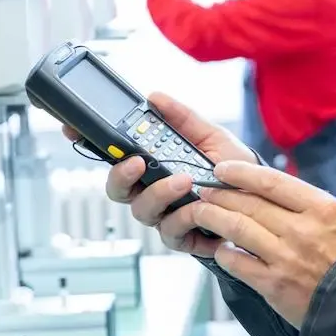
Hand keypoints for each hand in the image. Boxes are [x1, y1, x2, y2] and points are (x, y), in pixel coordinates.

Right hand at [61, 92, 256, 256]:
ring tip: (185, 179)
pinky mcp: (183, 238)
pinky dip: (187, 219)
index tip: (73, 126)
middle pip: (117, 189)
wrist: (262, 196)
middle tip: (138, 161)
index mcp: (150, 164)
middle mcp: (150, 191)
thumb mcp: (210, 134)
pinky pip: (173, 233)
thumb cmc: (231, 167)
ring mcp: (164, 215)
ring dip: (160, 193)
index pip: (111, 154)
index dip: (87, 141)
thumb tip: (154, 96)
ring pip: (142, 211)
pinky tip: (202, 208)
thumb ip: (183, 117)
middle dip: (120, 175)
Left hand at [192, 161, 335, 326]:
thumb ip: (305, 204)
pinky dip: (223, 253)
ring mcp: (286, 257)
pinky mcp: (274, 284)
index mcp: (321, 207)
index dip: (240, 173)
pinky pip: (237, 262)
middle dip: (219, 194)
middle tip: (203, 190)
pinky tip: (219, 249)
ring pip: (237, 228)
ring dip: (212, 217)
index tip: (221, 169)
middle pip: (248, 203)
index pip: (271, 181)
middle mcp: (302, 229)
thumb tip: (266, 190)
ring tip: (200, 212)